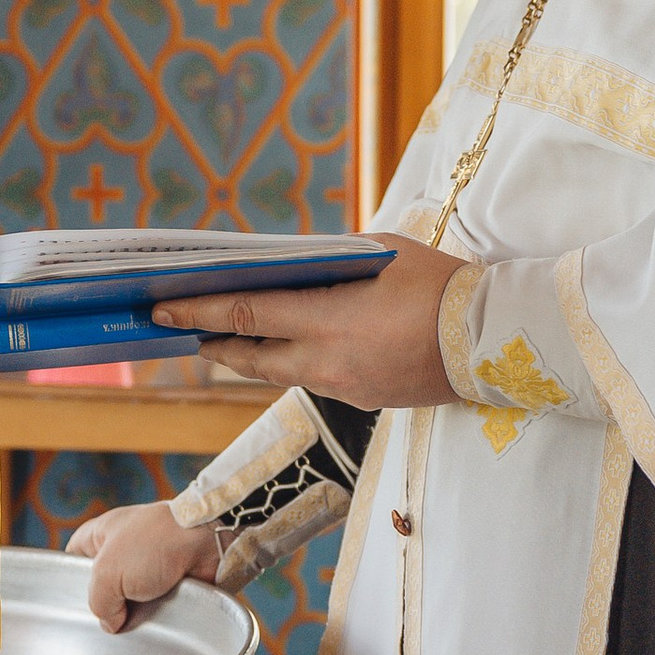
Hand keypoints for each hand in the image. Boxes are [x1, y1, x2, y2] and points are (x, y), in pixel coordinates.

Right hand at [67, 502, 222, 632]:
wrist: (208, 542)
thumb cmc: (157, 542)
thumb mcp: (107, 573)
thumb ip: (98, 603)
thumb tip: (111, 624)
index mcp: (101, 535)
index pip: (73, 560)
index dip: (70, 582)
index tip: (69, 606)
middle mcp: (124, 550)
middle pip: (103, 589)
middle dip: (106, 607)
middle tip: (107, 620)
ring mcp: (150, 568)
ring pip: (131, 604)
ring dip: (135, 615)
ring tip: (136, 624)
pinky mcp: (173, 584)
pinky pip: (158, 609)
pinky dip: (159, 617)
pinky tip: (159, 622)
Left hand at [152, 235, 460, 407]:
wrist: (492, 341)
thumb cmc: (438, 283)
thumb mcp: (379, 253)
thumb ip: (329, 262)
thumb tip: (293, 268)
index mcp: (326, 321)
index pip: (243, 316)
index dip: (197, 312)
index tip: (162, 308)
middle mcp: (325, 362)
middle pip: (248, 357)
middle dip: (213, 342)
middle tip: (184, 328)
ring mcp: (343, 388)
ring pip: (278, 373)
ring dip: (250, 356)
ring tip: (226, 339)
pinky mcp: (362, 402)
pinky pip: (314, 380)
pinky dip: (292, 363)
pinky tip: (289, 349)